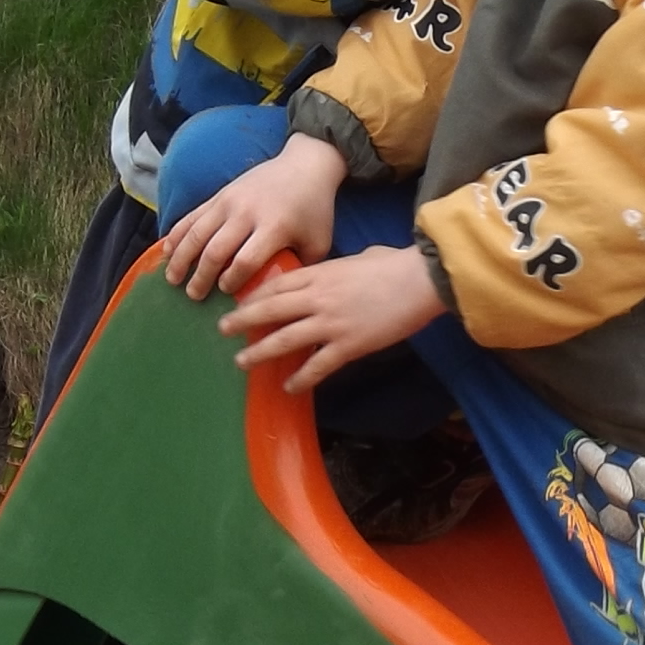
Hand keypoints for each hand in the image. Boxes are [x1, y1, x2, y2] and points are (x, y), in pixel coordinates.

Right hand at [160, 135, 349, 299]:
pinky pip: (192, 215)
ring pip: (197, 232)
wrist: (305, 164)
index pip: (246, 260)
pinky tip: (167, 252)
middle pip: (216, 250)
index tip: (225, 292)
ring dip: (181, 258)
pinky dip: (177, 234)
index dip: (232, 280)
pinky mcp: (220, 194)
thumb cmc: (314, 209)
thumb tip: (281, 296)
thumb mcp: (318, 241)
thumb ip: (301, 268)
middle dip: (201, 276)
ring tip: (172, 279)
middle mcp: (248, 213)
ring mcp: (230, 201)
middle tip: (194, 295)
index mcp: (274, 227)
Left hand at [220, 244, 444, 391]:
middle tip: (223, 329)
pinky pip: (317, 365)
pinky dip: (301, 378)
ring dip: (260, 352)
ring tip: (241, 362)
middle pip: (271, 309)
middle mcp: (318, 298)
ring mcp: (331, 323)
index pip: (277, 284)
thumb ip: (342, 266)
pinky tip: (289, 387)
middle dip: (243, 320)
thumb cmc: (396, 264)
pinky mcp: (349, 345)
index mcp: (321, 273)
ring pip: (285, 339)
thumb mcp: (361, 256)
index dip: (254, 296)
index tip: (239, 303)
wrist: (421, 280)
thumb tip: (342, 270)